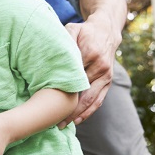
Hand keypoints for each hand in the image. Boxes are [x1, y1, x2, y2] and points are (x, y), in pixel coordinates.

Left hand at [60, 11, 121, 126]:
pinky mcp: (108, 82)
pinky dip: (88, 112)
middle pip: (83, 93)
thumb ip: (64, 40)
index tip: (46, 101)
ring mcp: (106, 76)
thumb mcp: (73, 29)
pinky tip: (77, 120)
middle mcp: (101, 67)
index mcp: (91, 54)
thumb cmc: (85, 31)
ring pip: (92, 100)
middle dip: (69, 109)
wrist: (106, 31)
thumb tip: (50, 54)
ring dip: (78, 115)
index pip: (73, 77)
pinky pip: (99, 100)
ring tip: (63, 124)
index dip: (60, 90)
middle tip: (54, 121)